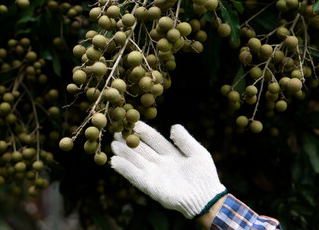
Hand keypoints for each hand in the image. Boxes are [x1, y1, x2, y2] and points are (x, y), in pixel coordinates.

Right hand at [110, 121, 225, 218]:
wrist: (205, 198)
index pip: (154, 138)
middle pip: (141, 149)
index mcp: (170, 153)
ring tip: (113, 145)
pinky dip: (125, 169)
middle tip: (116, 131)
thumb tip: (173, 126)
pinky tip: (114, 162)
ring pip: (135, 161)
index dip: (144, 130)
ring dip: (124, 153)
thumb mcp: (198, 152)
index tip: (133, 121)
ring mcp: (154, 174)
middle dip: (129, 141)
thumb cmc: (204, 175)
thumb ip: (185, 139)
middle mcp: (160, 163)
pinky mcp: (151, 186)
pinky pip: (135, 176)